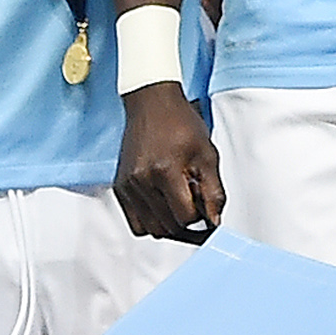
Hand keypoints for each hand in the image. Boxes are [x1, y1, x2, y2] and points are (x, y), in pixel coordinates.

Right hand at [114, 84, 225, 241]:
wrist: (152, 104)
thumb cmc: (181, 124)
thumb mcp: (207, 154)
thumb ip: (213, 191)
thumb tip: (215, 221)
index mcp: (165, 171)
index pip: (185, 217)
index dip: (202, 217)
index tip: (208, 209)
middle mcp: (141, 181)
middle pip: (167, 227)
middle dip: (187, 226)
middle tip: (199, 213)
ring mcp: (128, 186)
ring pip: (151, 229)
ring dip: (170, 227)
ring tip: (182, 208)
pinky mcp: (120, 188)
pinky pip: (135, 222)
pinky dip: (152, 222)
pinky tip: (165, 207)